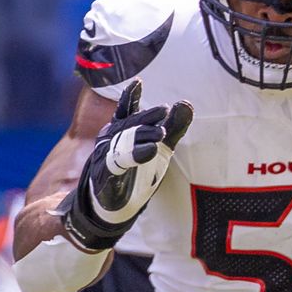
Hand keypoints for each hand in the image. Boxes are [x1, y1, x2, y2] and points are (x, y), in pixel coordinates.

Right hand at [59, 80, 193, 250]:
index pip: (125, 111)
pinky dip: (135, 155)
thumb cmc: (135, 174)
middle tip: (164, 109)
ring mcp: (104, 157)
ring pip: (123, 141)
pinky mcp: (104, 175)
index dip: (129, 97)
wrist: (111, 207)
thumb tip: (186, 103)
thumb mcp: (159, 149)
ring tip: (161, 133)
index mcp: (120, 131)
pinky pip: (119, 163)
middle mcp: (109, 140)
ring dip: (142, 135)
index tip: (138, 83)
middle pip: (128, 124)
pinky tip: (151, 151)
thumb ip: (173, 128)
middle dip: (145, 116)